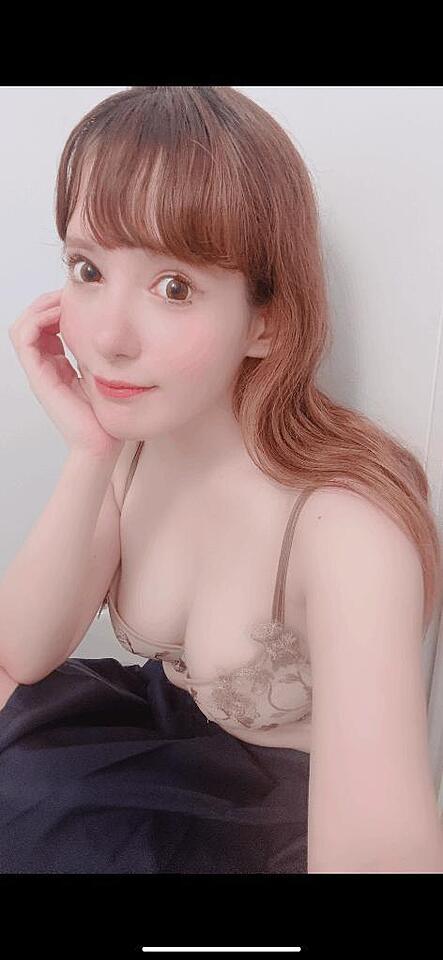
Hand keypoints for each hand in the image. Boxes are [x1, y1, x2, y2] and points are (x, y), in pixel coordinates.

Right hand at [9, 289, 124, 458]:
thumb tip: (111, 330)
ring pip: (23, 326)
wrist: (102, 443)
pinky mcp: (39, 377)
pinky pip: (25, 338)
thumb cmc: (107, 413)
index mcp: (59, 364)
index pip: (46, 325)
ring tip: (64, 301)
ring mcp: (40, 372)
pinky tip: (62, 317)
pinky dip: (38, 320)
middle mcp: (46, 366)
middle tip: (70, 293)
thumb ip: (102, 353)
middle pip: (32, 322)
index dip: (58, 306)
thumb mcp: (107, 372)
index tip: (81, 297)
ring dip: (41, 307)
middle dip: (48, 302)